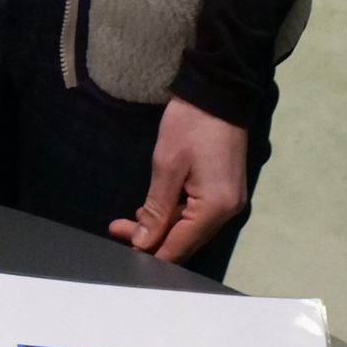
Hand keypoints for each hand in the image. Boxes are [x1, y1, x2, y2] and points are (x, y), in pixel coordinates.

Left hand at [107, 98, 249, 264]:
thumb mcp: (166, 167)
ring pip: (190, 228)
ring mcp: (229, 202)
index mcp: (216, 209)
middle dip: (151, 238)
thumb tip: (144, 243)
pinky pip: (197, 214)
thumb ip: (156, 210)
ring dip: (160, 226)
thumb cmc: (190, 126)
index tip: (122, 249)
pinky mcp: (224, 192)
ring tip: (128, 219)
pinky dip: (174, 214)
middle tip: (117, 228)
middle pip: (185, 240)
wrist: (217, 93)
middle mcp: (228, 212)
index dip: (151, 253)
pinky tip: (152, 208)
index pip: (180, 246)